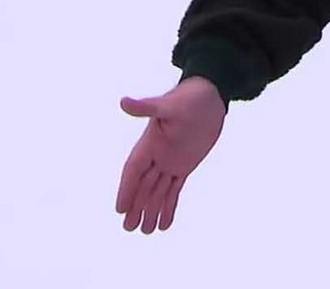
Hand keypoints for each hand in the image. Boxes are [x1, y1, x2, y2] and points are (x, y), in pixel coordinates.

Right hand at [116, 76, 225, 233]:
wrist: (208, 97)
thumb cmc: (187, 97)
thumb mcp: (168, 104)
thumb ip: (147, 107)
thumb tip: (123, 102)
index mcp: (148, 143)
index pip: (133, 171)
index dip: (126, 190)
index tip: (120, 210)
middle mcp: (156, 156)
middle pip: (142, 186)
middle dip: (136, 207)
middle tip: (129, 228)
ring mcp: (170, 162)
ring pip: (157, 191)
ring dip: (151, 210)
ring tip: (145, 232)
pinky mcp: (185, 165)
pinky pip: (174, 189)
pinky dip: (169, 206)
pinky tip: (164, 223)